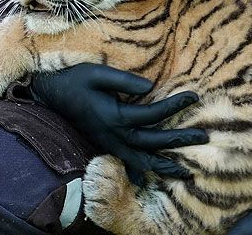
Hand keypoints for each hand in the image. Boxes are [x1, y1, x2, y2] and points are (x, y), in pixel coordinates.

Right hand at [30, 63, 207, 185]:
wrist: (48, 96)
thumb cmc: (72, 81)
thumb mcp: (96, 73)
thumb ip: (123, 80)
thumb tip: (151, 87)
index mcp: (114, 115)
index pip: (151, 114)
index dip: (174, 105)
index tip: (194, 97)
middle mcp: (113, 134)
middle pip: (151, 142)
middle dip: (178, 140)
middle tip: (204, 137)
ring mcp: (107, 142)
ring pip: (139, 160)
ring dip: (162, 166)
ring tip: (183, 172)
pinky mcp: (102, 144)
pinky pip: (124, 162)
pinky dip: (138, 171)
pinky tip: (147, 178)